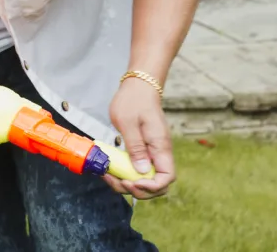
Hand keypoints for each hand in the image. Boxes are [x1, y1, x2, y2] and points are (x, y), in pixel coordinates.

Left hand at [105, 77, 173, 199]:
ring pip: (147, 179)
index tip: (133, 182)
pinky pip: (139, 169)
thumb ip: (136, 147)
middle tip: (117, 180)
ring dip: (130, 184)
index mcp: (160, 146)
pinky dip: (127, 174)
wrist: (139, 86)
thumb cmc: (133, 100)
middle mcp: (160, 152)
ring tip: (110, 176)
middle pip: (157, 184)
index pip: (167, 178)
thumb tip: (142, 172)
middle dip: (138, 190)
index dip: (152, 187)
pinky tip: (112, 170)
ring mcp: (153, 152)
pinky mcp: (145, 151)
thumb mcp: (129, 123)